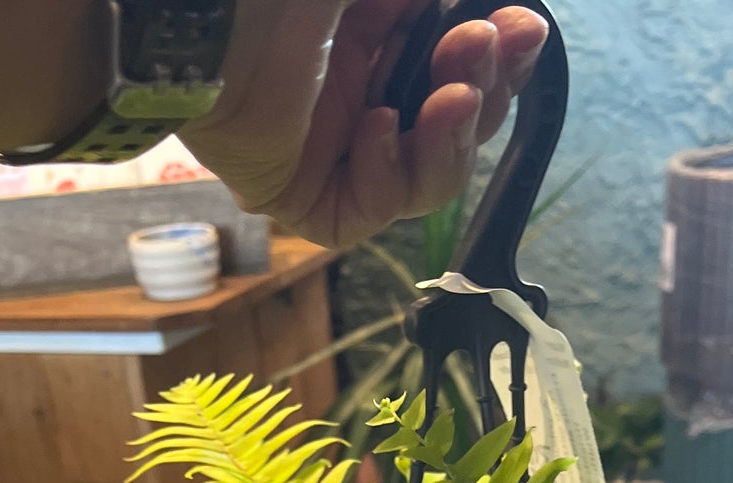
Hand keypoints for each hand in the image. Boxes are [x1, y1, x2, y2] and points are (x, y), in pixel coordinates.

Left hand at [185, 2, 548, 247]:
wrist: (207, 19)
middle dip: (485, 89)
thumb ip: (435, 0)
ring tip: (453, 95)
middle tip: (489, 46)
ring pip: (427, 178)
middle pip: (457, 126)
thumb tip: (500, 9)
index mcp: (378, 38)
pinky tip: (375, 127)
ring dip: (452, 138)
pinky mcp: (305, 199)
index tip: (525, 30)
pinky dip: (387, 173)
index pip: (462, 67)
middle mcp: (361, 95)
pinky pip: (372, 211)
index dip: (502, 59)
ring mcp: (333, 151)